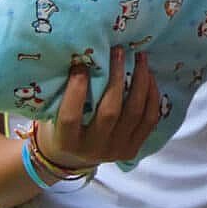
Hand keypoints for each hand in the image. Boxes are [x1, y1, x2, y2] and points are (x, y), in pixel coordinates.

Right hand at [38, 46, 161, 168]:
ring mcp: (116, 150)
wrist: (75, 157)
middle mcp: (92, 149)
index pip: (70, 117)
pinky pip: (149, 119)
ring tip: (140, 57)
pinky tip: (149, 76)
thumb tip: (78, 54)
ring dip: (140, 81)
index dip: (76, 90)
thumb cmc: (62, 125)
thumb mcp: (54, 113)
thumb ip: (63, 92)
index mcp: (67, 142)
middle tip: (119, 50)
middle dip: (116, 77)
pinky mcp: (133, 149)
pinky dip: (152, 95)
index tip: (81, 63)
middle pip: (110, 112)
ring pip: (134, 113)